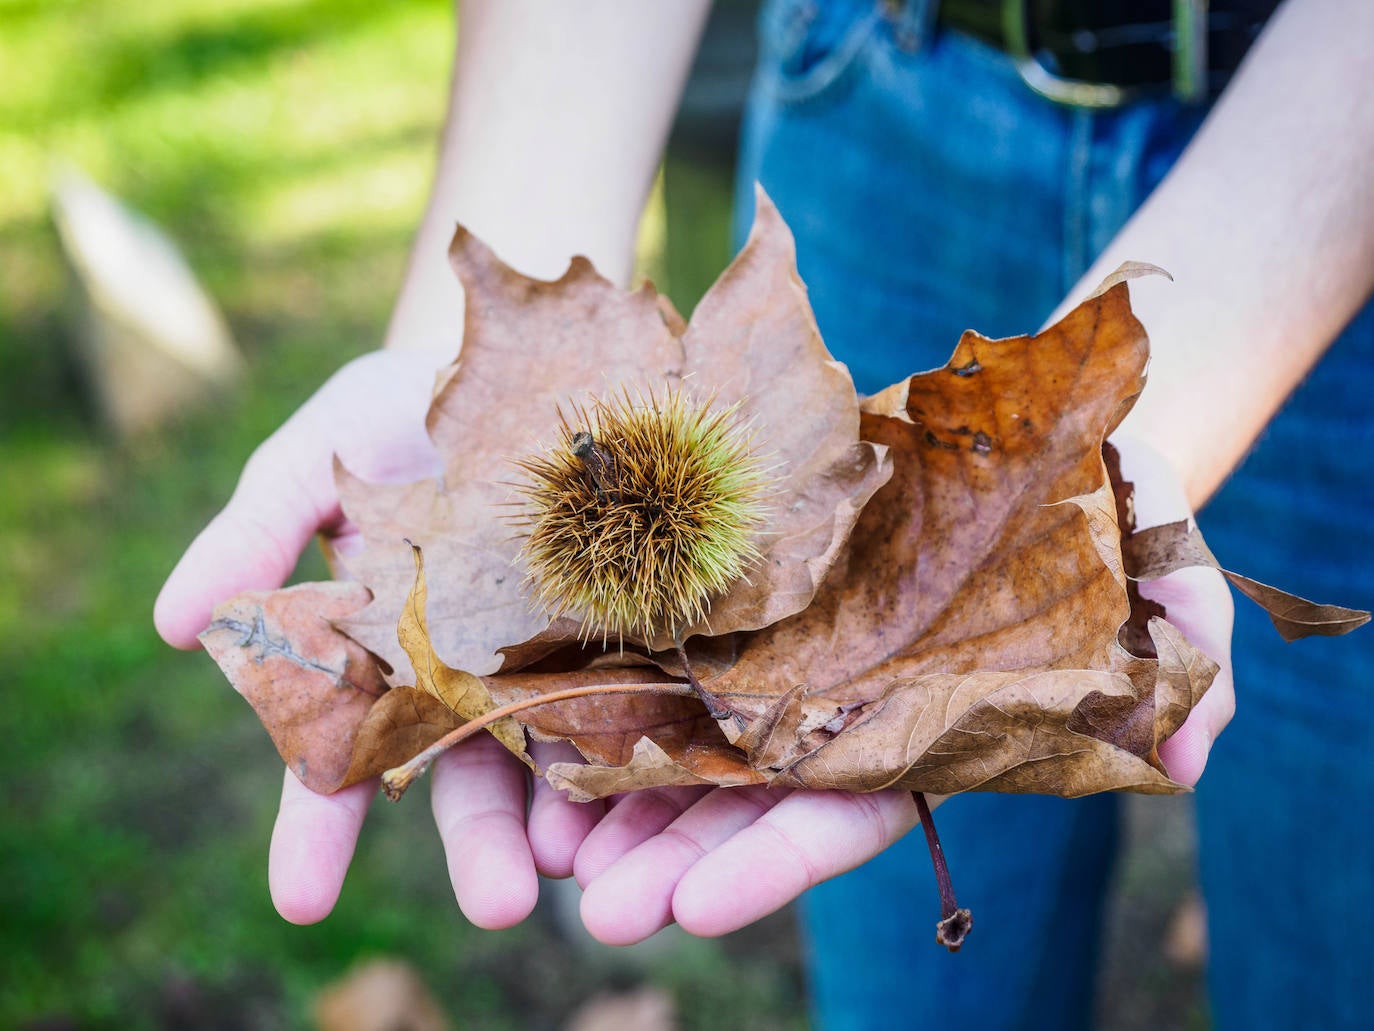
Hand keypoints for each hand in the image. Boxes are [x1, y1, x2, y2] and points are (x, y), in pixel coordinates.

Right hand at [154, 350, 601, 927]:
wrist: (516, 351)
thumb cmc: (397, 409)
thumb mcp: (314, 456)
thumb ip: (252, 534)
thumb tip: (170, 625)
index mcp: (382, 655)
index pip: (339, 761)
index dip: (317, 833)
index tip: (303, 904)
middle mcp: (468, 673)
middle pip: (467, 778)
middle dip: (479, 846)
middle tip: (503, 904)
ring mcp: (552, 652)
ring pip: (557, 753)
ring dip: (570, 815)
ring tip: (591, 864)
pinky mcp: (626, 620)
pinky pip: (634, 683)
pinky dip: (637, 733)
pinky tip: (656, 776)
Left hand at [565, 433, 1234, 945]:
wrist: (1039, 431)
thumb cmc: (1110, 511)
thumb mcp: (1168, 578)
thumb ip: (1184, 673)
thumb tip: (1189, 760)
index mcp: (924, 723)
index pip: (848, 810)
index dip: (777, 862)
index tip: (697, 907)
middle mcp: (846, 697)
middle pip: (748, 793)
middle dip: (675, 853)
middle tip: (596, 908)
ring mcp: (790, 642)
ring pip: (696, 730)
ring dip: (624, 796)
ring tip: (548, 851)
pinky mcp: (748, 579)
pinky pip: (669, 636)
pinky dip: (615, 684)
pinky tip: (545, 724)